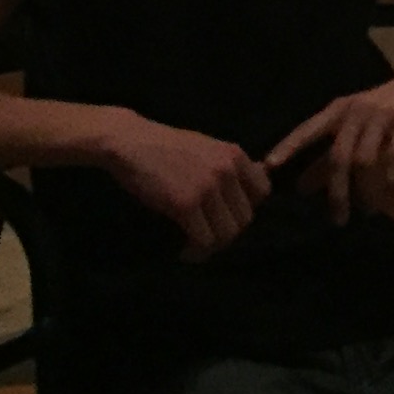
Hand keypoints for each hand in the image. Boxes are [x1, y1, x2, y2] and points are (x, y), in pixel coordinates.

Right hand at [107, 113, 270, 256]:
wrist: (130, 142)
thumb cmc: (165, 147)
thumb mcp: (206, 147)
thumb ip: (228, 167)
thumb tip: (255, 188)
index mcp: (234, 154)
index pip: (263, 192)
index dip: (246, 207)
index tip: (226, 214)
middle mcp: (226, 170)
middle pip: (245, 218)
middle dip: (227, 231)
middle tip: (207, 235)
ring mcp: (207, 187)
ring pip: (227, 234)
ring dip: (212, 246)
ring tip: (195, 246)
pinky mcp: (186, 204)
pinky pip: (204, 240)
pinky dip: (195, 251)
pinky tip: (184, 250)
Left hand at [267, 66, 393, 224]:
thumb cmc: (383, 111)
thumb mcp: (353, 129)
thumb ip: (328, 156)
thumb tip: (301, 188)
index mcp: (338, 111)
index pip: (307, 129)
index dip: (288, 146)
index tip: (268, 166)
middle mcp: (356, 111)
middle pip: (338, 155)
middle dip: (336, 191)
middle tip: (337, 220)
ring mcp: (382, 114)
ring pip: (365, 159)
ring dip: (365, 190)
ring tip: (367, 212)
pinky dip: (392, 178)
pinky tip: (392, 195)